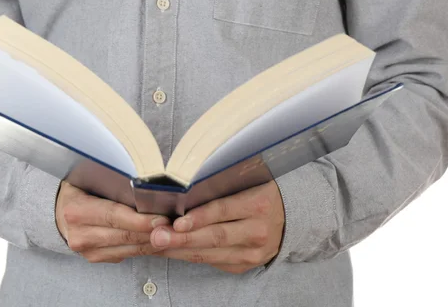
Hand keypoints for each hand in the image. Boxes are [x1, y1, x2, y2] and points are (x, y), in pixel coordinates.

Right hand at [56, 181, 168, 262]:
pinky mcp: (96, 259)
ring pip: (128, 249)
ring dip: (153, 242)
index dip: (139, 219)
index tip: (162, 218)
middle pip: (124, 235)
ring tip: (172, 233)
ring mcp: (87, 251)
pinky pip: (127, 255)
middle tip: (175, 227)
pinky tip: (159, 239)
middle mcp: (80, 234)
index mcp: (76, 210)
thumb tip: (146, 186)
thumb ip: (112, 184)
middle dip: (152, 232)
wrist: (58, 213)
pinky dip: (145, 247)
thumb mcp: (88, 180)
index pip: (113, 216)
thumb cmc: (80, 189)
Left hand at [150, 181, 284, 273]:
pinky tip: (171, 251)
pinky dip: (189, 256)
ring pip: (210, 253)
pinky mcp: (245, 265)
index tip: (177, 222)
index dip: (199, 217)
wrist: (290, 218)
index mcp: (259, 204)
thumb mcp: (247, 182)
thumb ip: (221, 186)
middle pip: (214, 236)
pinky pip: (212, 261)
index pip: (224, 210)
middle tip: (157, 237)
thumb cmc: (259, 192)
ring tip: (156, 245)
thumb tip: (182, 191)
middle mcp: (257, 231)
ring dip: (180, 250)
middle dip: (182, 238)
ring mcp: (252, 252)